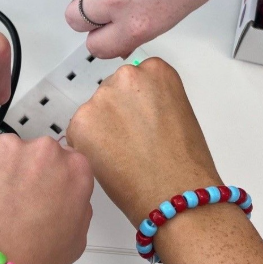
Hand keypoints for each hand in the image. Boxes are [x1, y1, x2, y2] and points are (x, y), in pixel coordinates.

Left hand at [0, 135, 93, 263]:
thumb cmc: (27, 260)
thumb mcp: (75, 241)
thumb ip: (78, 208)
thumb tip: (68, 197)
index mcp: (75, 170)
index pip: (65, 163)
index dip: (48, 182)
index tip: (37, 195)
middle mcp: (46, 151)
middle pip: (33, 154)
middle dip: (22, 173)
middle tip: (9, 205)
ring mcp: (9, 145)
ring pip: (1, 154)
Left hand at [66, 58, 220, 228]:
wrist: (174, 192)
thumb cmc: (184, 162)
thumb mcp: (177, 113)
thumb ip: (151, 99)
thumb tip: (131, 108)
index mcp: (155, 70)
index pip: (134, 79)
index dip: (136, 105)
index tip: (141, 121)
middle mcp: (127, 76)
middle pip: (111, 92)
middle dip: (116, 114)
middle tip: (131, 142)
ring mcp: (102, 97)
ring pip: (93, 112)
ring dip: (100, 130)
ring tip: (123, 155)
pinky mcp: (81, 121)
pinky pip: (78, 131)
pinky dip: (88, 146)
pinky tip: (110, 162)